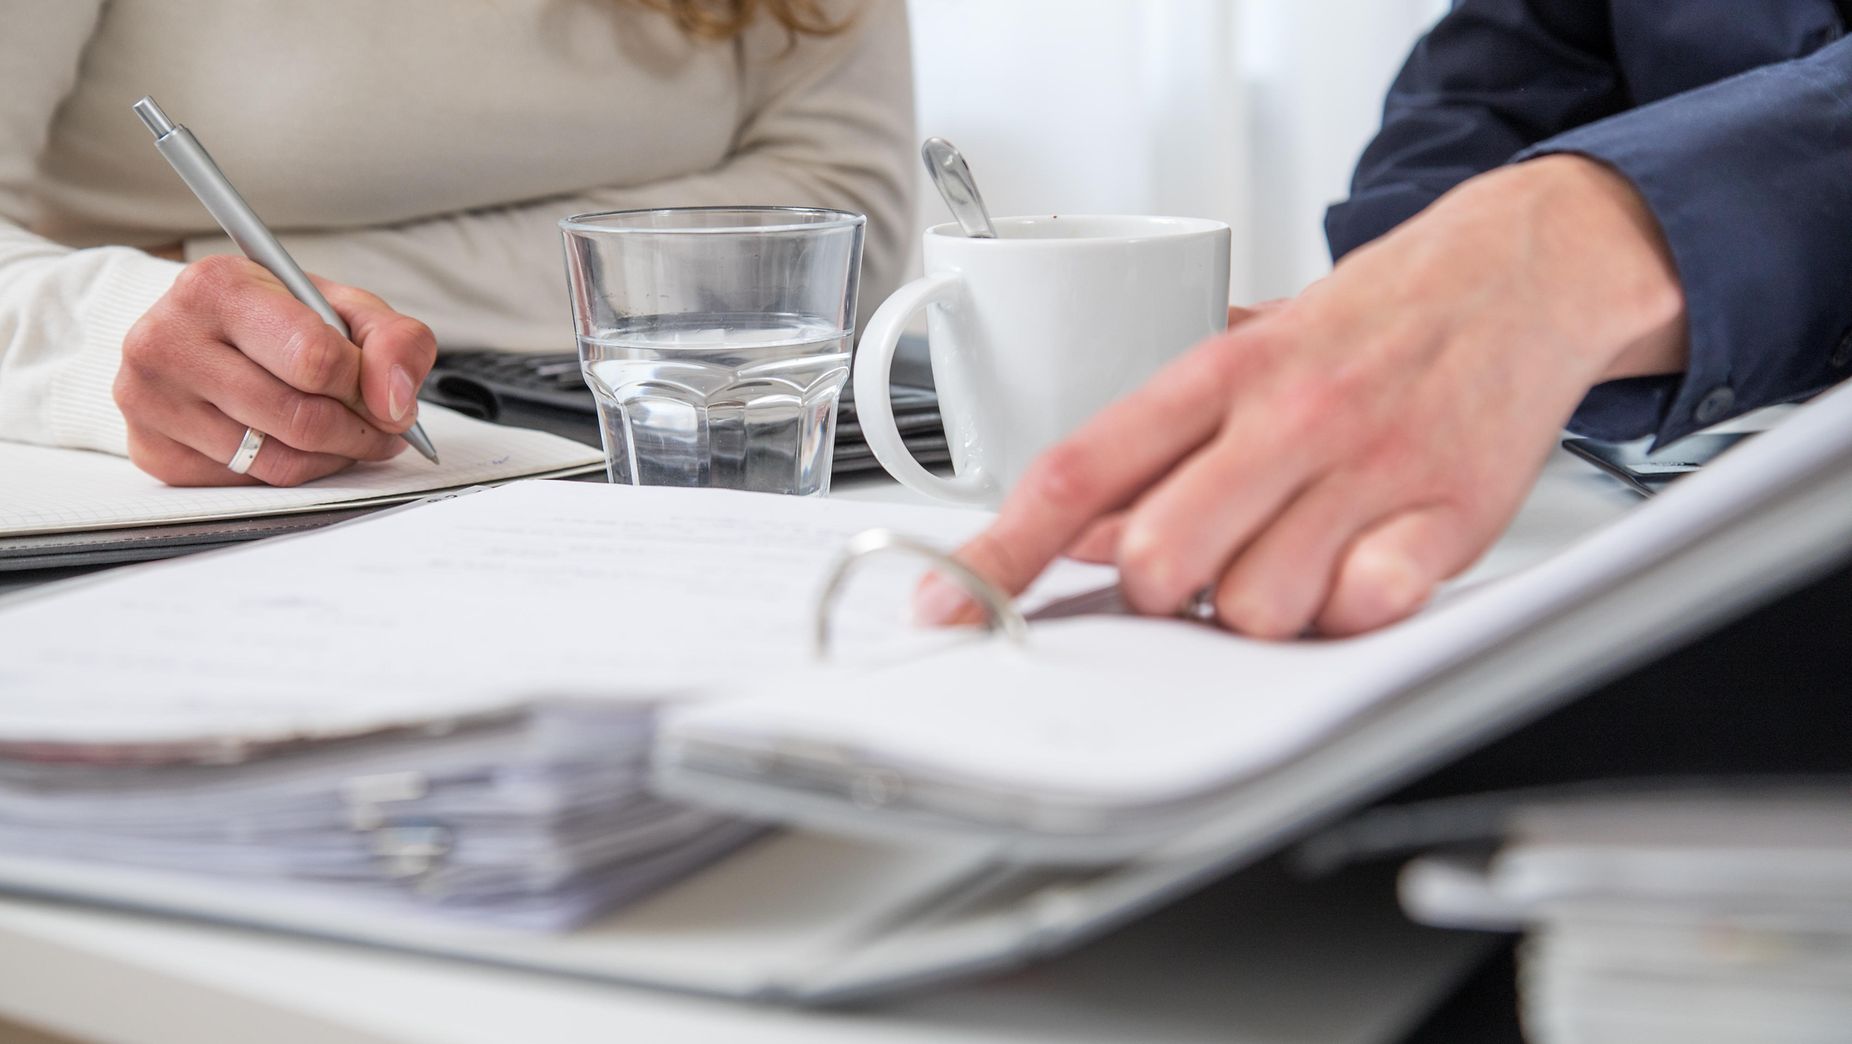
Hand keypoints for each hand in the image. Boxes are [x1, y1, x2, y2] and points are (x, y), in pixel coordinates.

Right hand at [115, 255, 436, 485]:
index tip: (386, 396)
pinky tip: (299, 445)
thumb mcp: (343, 306)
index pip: (315, 359)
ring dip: (333, 456)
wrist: (201, 332)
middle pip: (300, 418)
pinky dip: (293, 471)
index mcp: (217, 287)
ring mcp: (150, 400)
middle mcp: (168, 340)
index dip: (367, 387)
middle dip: (359, 431)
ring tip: (348, 434)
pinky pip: (250, 483)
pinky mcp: (153, 450)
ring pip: (278, 460)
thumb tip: (395, 402)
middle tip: (381, 427)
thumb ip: (392, 340)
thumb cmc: (276, 317)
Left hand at [917, 155, 1687, 637]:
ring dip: (1260, 610)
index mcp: (1214, 374)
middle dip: (1156, 592)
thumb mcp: (1244, 357)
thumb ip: (1155, 452)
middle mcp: (1281, 418)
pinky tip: (1362, 566)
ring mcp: (1365, 467)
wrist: (1519, 273)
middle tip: (1198, 567)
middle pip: (1154, 557)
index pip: (1075, 472)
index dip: (998, 555)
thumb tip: (1068, 542)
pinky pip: (1361, 612)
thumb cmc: (1370, 326)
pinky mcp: (1447, 516)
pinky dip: (1349, 613)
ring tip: (1299, 554)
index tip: (948, 610)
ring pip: (1253, 608)